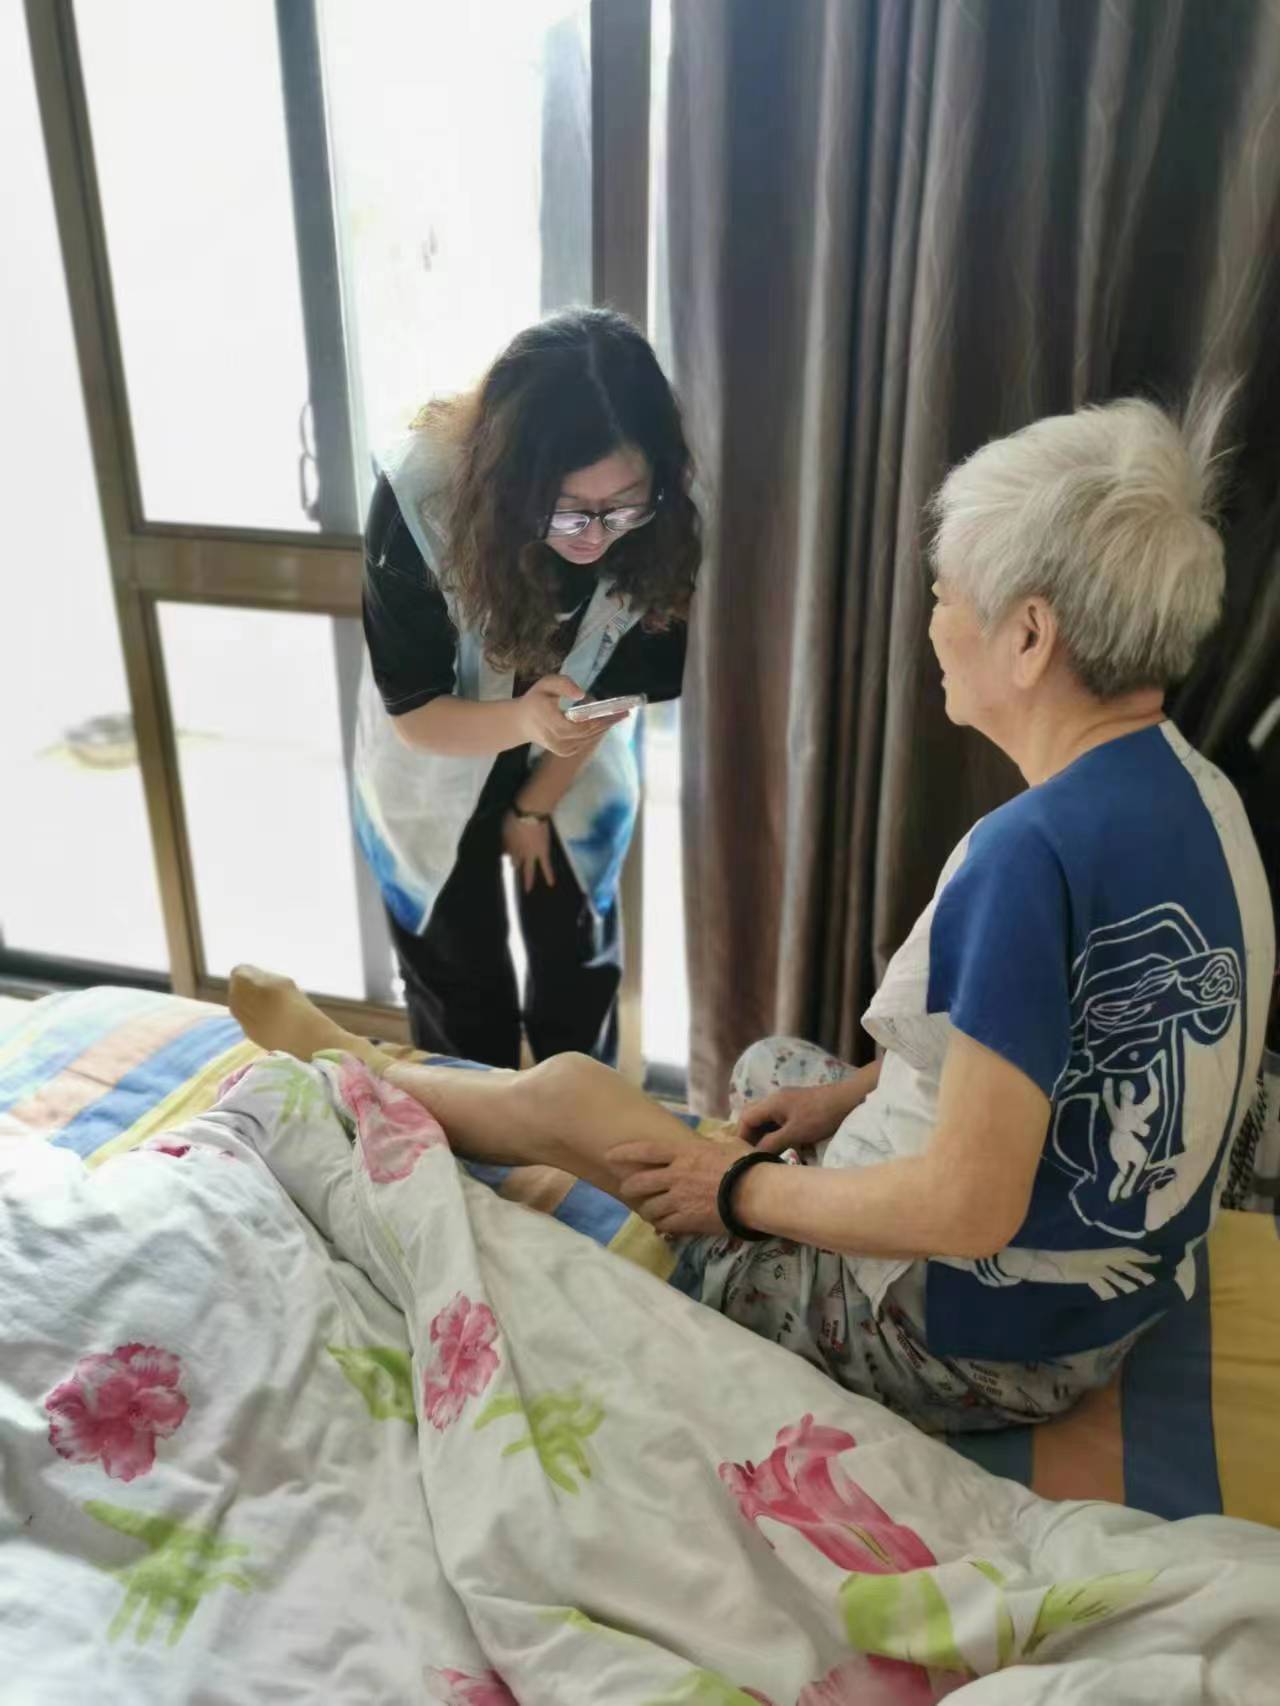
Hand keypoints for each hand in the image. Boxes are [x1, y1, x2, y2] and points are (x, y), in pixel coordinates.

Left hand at [502, 810, 554, 892]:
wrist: (530, 813)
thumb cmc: (515, 816)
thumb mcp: (505, 827)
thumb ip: (505, 838)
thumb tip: (504, 847)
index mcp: (508, 845)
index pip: (507, 855)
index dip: (507, 857)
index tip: (508, 860)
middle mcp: (518, 853)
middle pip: (515, 864)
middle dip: (514, 872)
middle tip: (512, 883)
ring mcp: (531, 854)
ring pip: (529, 869)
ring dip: (528, 879)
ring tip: (528, 890)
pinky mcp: (543, 852)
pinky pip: (546, 865)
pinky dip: (548, 874)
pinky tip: (551, 884)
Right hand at [517, 675, 625, 757]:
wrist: (522, 723)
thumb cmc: (536, 699)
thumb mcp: (546, 683)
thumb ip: (563, 684)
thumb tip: (582, 695)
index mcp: (547, 720)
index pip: (575, 726)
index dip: (594, 720)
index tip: (612, 710)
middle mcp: (554, 738)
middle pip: (586, 732)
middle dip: (606, 721)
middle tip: (624, 711)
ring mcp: (561, 748)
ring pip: (588, 738)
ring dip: (605, 726)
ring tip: (621, 714)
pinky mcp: (566, 752)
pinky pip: (586, 741)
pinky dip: (598, 730)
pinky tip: (608, 721)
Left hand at [607, 1135, 754, 1236]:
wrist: (755, 1193)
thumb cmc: (746, 1165)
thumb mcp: (729, 1145)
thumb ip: (715, 1142)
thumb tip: (713, 1139)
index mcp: (684, 1153)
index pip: (646, 1151)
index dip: (625, 1153)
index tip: (610, 1155)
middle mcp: (675, 1175)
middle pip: (640, 1182)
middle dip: (629, 1186)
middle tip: (627, 1188)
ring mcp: (679, 1199)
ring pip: (649, 1206)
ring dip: (646, 1209)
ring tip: (648, 1211)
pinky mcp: (686, 1219)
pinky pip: (664, 1224)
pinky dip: (661, 1225)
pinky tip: (662, 1226)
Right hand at [736, 1081, 855, 1151]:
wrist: (849, 1100)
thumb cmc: (821, 1116)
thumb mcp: (795, 1133)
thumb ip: (771, 1143)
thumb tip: (752, 1155)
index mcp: (772, 1102)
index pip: (745, 1118)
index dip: (741, 1137)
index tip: (743, 1155)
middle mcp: (775, 1099)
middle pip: (753, 1117)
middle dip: (750, 1137)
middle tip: (753, 1156)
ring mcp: (787, 1102)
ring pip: (766, 1120)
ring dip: (764, 1136)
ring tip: (767, 1154)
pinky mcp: (797, 1107)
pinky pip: (779, 1120)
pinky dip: (776, 1133)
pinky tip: (783, 1146)